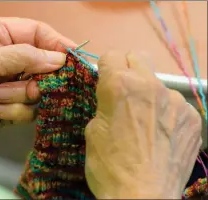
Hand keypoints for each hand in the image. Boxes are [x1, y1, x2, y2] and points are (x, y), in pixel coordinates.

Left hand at [0, 16, 75, 148]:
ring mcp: (10, 82)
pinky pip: (27, 109)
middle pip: (42, 65)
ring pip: (36, 90)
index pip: (37, 33)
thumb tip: (59, 59)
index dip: (57, 44)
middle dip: (35, 80)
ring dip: (17, 97)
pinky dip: (11, 111)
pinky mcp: (9, 105)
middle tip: (31, 88)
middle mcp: (7, 57)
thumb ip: (24, 56)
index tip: (76, 58)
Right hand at [85, 51, 201, 198]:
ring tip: (145, 122)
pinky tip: (161, 134)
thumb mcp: (93, 130)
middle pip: (137, 56)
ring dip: (148, 94)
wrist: (143, 198)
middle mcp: (150, 85)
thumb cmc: (109, 165)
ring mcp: (176, 101)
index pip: (111, 54)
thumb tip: (112, 96)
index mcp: (120, 85)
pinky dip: (166, 113)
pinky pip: (175, 104)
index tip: (106, 81)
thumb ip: (104, 103)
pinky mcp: (193, 117)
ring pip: (157, 82)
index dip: (105, 68)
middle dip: (127, 69)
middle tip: (124, 94)